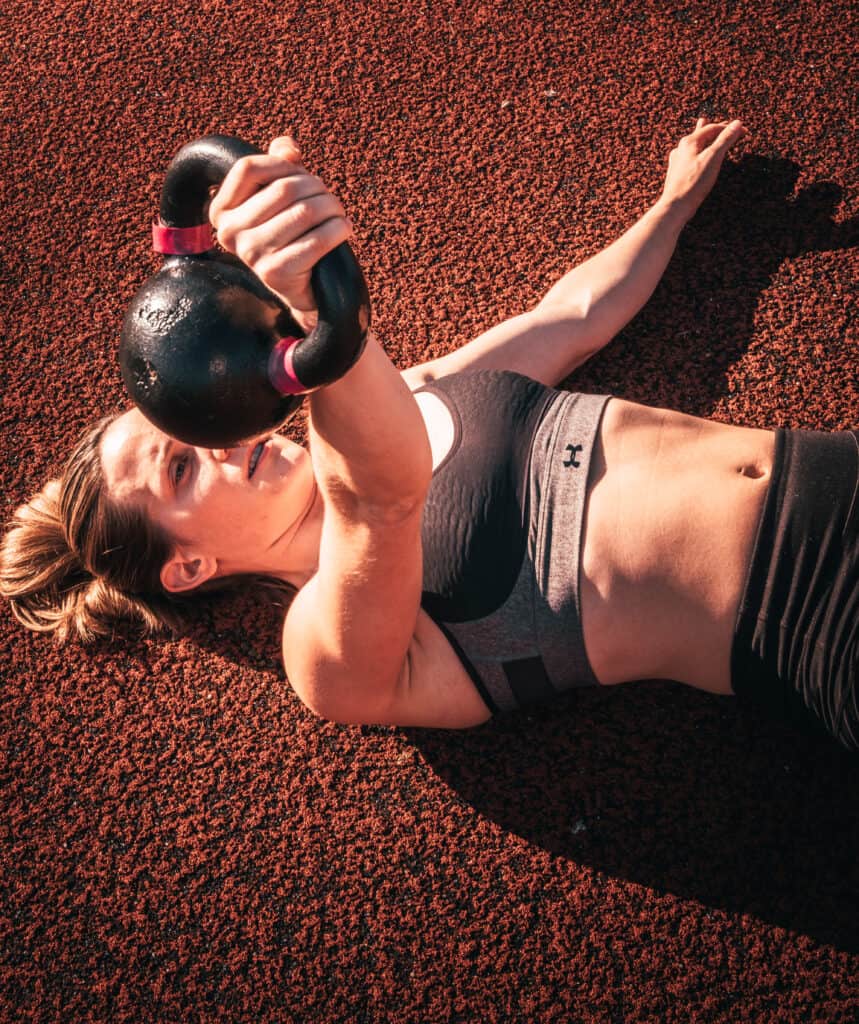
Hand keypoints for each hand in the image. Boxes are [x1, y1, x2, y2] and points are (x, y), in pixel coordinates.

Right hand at [208, 136, 352, 327]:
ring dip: (331, 207)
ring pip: (304, 212)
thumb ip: (279, 166)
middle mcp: (230, 233)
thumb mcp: (278, 199)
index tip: (300, 174)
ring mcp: (252, 255)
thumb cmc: (290, 236)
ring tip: (338, 212)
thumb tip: (287, 147)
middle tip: (329, 198)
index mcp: (221, 211)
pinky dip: (338, 229)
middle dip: (316, 187)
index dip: (281, 164)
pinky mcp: (276, 273)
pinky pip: (317, 240)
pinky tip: (343, 229)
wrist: (301, 289)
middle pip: (283, 189)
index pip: (248, 168)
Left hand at [660, 117, 748, 219]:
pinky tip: (695, 155)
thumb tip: (737, 123)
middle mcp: (681, 148)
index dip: (730, 128)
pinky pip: (690, 156)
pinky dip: (698, 151)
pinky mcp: (677, 173)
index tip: (743, 130)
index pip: (713, 128)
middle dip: (716, 129)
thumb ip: (725, 139)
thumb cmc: (694, 183)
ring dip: (704, 137)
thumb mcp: (713, 158)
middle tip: (727, 127)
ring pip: (694, 144)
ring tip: (706, 129)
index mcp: (690, 142)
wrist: (676, 205)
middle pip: (702, 133)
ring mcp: (678, 160)